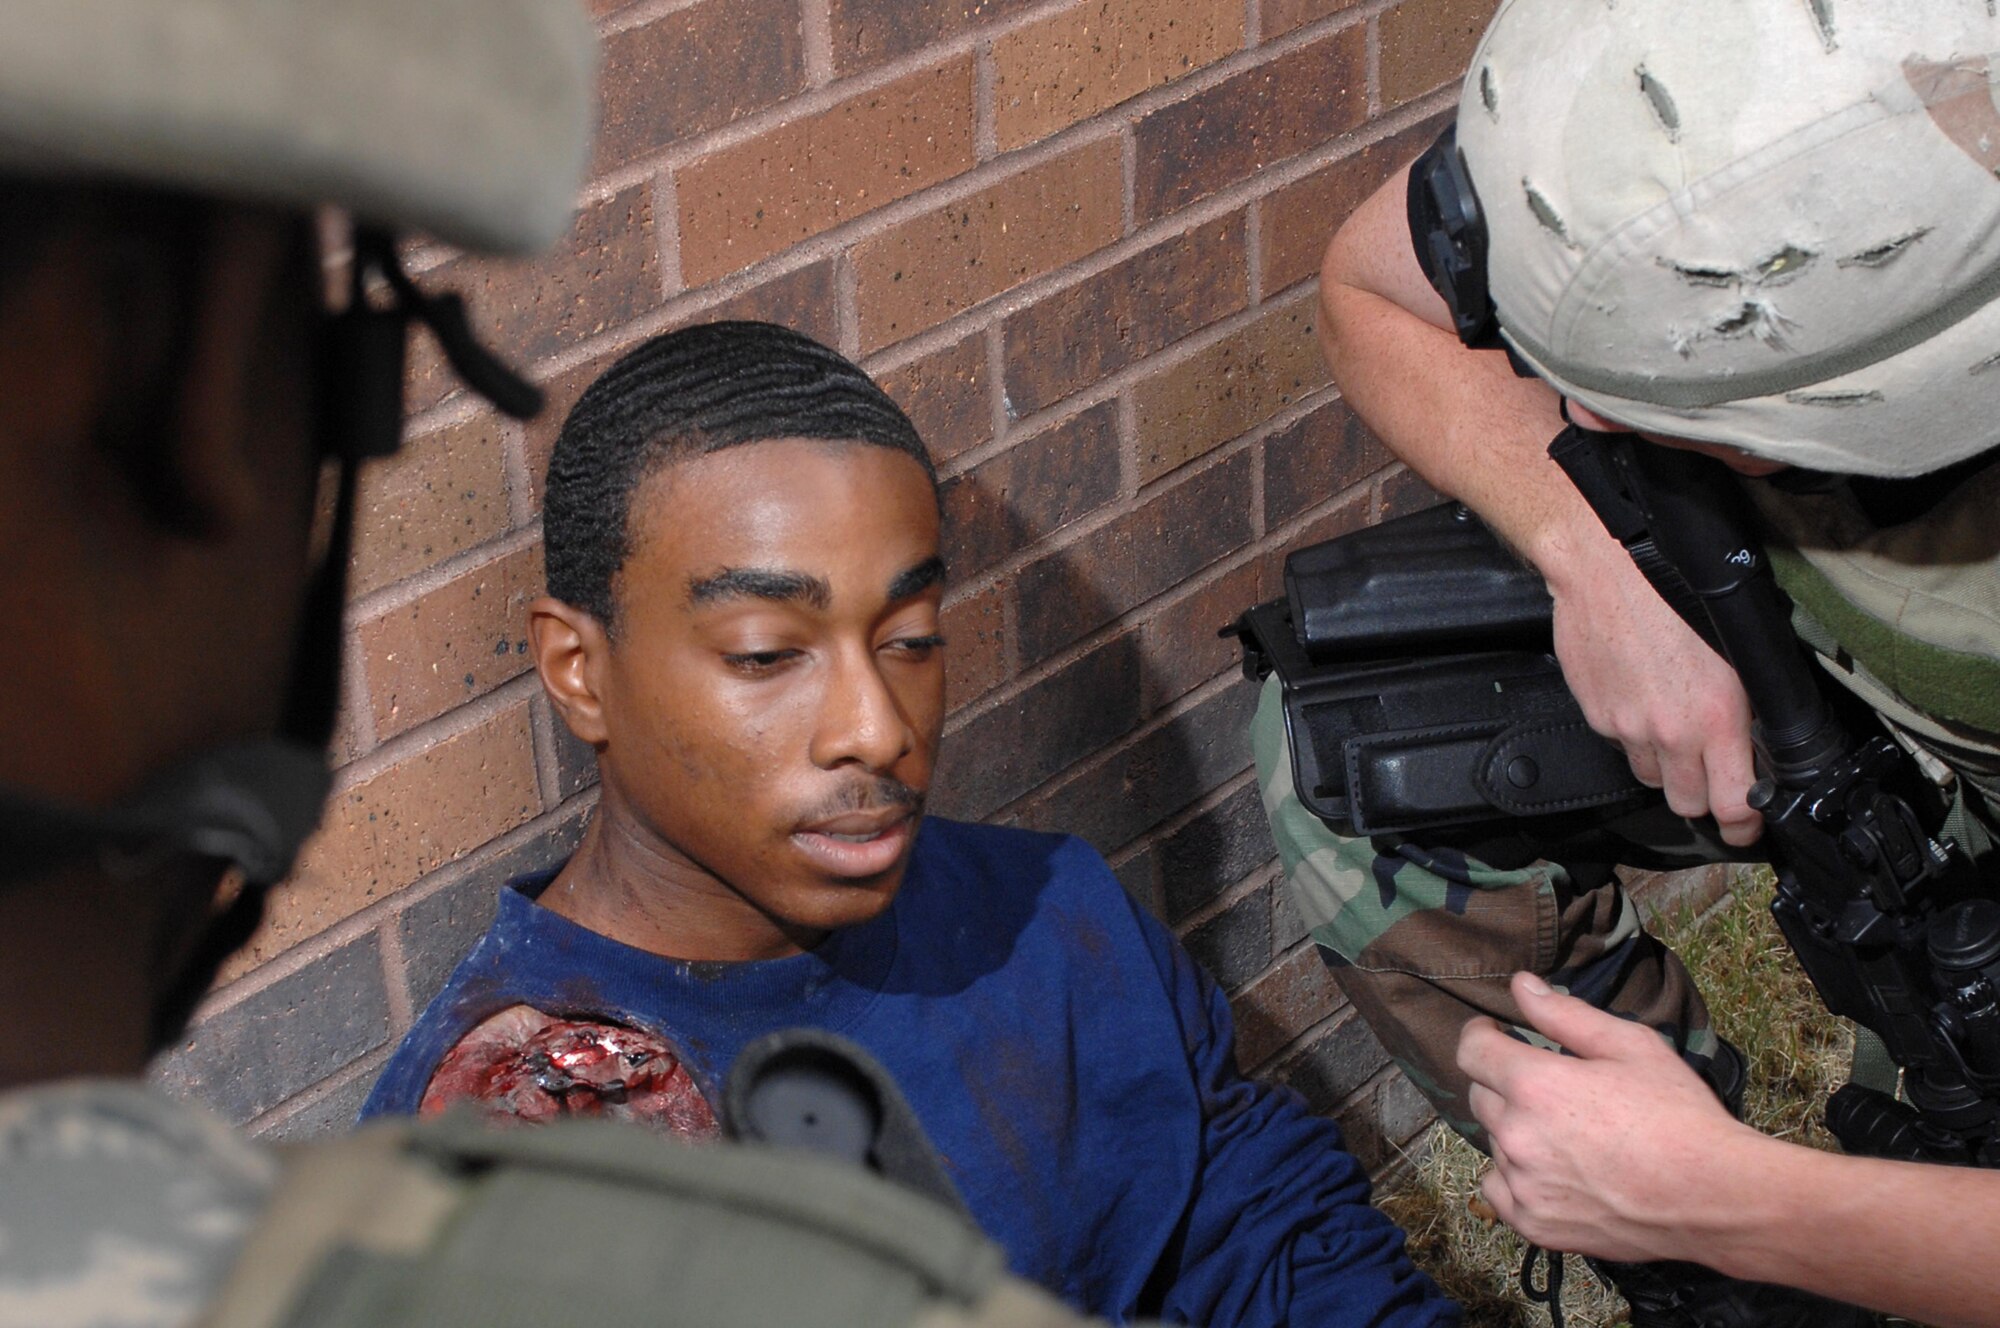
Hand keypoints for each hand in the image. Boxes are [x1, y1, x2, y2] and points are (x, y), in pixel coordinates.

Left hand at [1457, 972, 1758, 1263]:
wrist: (1713, 1197)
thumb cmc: (1677, 1114)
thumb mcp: (1630, 1046)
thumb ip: (1565, 1014)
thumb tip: (1520, 985)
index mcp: (1534, 1085)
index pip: (1472, 1050)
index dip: (1481, 1034)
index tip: (1495, 1032)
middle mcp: (1517, 1135)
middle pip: (1480, 1095)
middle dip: (1503, 1082)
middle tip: (1545, 1086)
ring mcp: (1523, 1184)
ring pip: (1495, 1143)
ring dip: (1515, 1131)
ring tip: (1564, 1133)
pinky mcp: (1535, 1224)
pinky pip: (1498, 1190)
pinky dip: (1515, 1178)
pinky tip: (1550, 1172)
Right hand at [1545, 539, 1761, 845]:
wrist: (1605, 566)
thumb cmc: (1676, 589)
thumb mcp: (1735, 646)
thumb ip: (1745, 703)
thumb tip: (1755, 742)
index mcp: (1716, 716)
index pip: (1732, 803)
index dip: (1743, 825)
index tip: (1746, 826)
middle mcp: (1669, 731)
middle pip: (1687, 802)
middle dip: (1702, 796)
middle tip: (1711, 776)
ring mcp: (1626, 727)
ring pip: (1650, 777)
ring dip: (1665, 766)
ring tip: (1671, 729)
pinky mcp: (1595, 714)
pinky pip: (1620, 744)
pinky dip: (1632, 734)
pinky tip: (1639, 699)